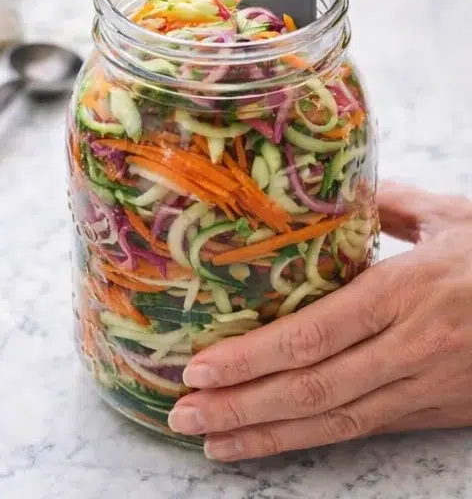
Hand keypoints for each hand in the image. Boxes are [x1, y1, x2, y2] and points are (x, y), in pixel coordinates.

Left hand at [167, 182, 471, 458]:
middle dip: (244, 407)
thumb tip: (327, 187)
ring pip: (338, 421)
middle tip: (183, 414)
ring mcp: (429, 387)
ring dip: (269, 436)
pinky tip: (273, 441)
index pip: (316, 334)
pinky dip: (316, 439)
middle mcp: (413, 347)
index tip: (201, 367)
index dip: (255, 358)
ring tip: (212, 440)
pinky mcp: (441, 412)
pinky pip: (369, 428)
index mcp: (408, 291)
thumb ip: (386, 203)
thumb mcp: (449, 216)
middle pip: (315, 388)